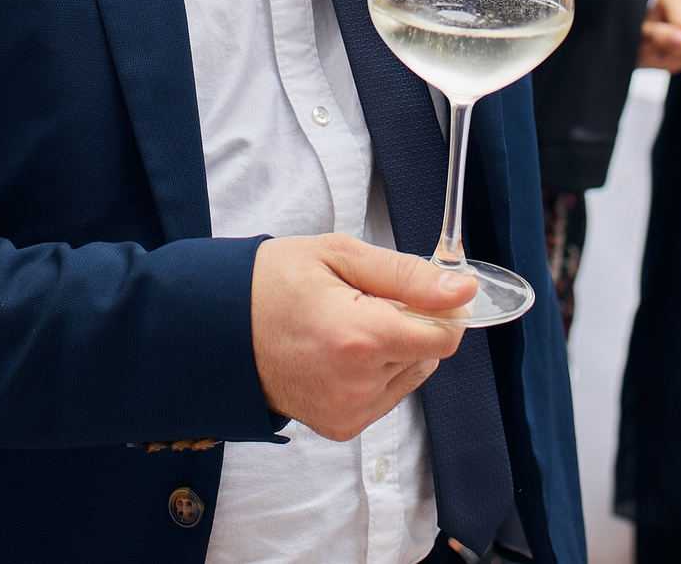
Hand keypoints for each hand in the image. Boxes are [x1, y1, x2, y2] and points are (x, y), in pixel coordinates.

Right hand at [251, 234, 469, 439]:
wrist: (218, 329)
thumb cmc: (271, 283)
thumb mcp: (340, 255)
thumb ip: (408, 275)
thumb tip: (462, 290)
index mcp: (360, 337)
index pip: (444, 336)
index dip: (439, 308)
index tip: (417, 291)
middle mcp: (358, 383)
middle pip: (428, 353)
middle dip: (409, 324)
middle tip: (362, 302)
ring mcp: (349, 410)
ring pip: (410, 374)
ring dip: (394, 349)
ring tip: (346, 327)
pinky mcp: (341, 425)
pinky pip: (387, 394)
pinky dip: (375, 372)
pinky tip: (339, 352)